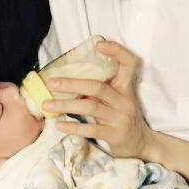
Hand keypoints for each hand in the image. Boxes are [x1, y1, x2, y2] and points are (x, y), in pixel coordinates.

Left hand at [42, 40, 152, 158]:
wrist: (142, 144)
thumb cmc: (122, 118)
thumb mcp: (117, 100)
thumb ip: (101, 90)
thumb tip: (68, 79)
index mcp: (126, 88)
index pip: (128, 63)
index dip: (116, 51)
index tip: (98, 44)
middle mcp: (125, 101)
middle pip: (97, 86)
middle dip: (71, 84)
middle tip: (51, 83)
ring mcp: (121, 118)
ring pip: (90, 106)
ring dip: (65, 105)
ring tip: (47, 105)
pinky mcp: (115, 135)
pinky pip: (91, 129)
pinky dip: (73, 127)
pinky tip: (59, 125)